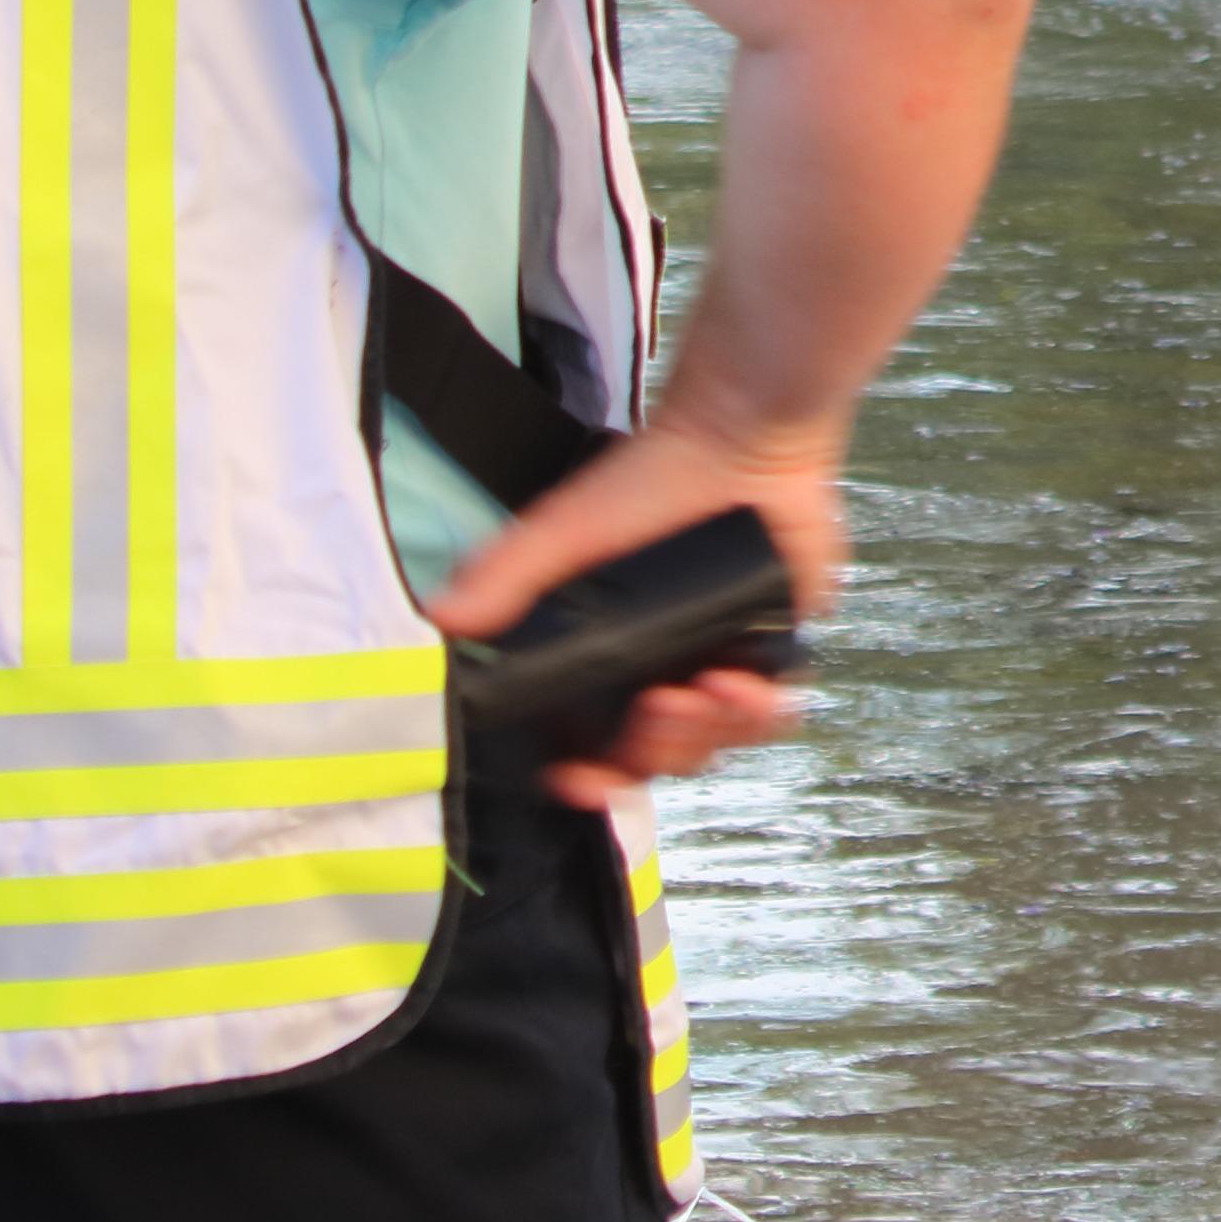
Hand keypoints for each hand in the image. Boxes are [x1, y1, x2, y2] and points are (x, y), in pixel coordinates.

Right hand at [426, 398, 846, 813]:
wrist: (741, 440)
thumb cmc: (651, 480)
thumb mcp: (563, 531)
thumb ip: (504, 575)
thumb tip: (443, 618)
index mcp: (609, 656)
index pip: (593, 743)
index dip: (586, 774)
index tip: (576, 781)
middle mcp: (664, 666)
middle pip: (658, 757)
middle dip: (655, 750)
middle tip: (656, 709)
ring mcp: (723, 659)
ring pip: (717, 742)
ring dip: (708, 733)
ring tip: (703, 692)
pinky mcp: (777, 644)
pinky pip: (776, 708)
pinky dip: (762, 713)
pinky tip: (746, 686)